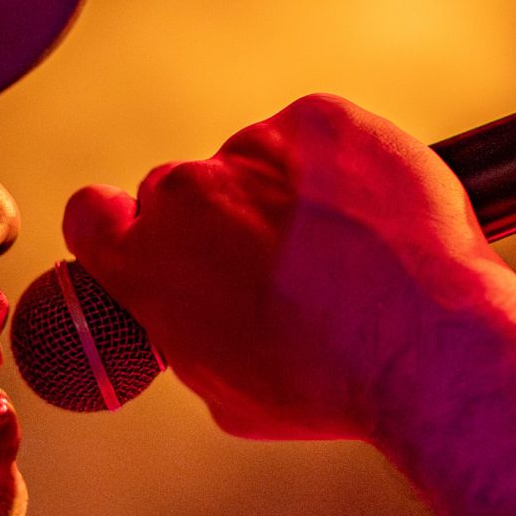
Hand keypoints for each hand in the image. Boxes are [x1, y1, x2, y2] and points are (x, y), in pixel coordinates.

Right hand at [61, 95, 504, 441]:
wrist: (424, 344)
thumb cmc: (328, 385)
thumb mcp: (228, 396)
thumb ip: (192, 339)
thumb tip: (201, 327)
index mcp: (146, 264)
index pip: (91, 216)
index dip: (117, 226)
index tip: (144, 235)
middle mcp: (186, 196)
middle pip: (183, 189)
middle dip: (221, 220)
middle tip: (281, 263)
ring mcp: (253, 148)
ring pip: (259, 162)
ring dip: (288, 193)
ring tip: (347, 250)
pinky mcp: (319, 119)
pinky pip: (316, 134)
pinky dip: (339, 164)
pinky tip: (371, 216)